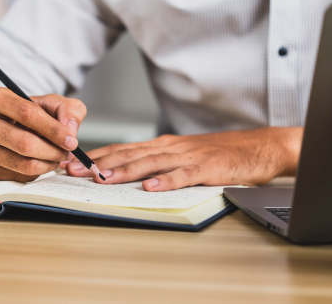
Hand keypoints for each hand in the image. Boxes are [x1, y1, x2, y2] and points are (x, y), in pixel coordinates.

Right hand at [0, 89, 86, 181]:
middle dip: (53, 150)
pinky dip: (38, 171)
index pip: (27, 113)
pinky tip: (41, 161)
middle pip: (24, 142)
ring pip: (23, 163)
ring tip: (57, 156)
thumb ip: (68, 109)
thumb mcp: (49, 103)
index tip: (71, 140)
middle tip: (66, 152)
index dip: (53, 129)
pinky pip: (20, 176)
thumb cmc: (27, 114)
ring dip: (48, 163)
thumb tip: (70, 131)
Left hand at [64, 127, 302, 190]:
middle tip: (75, 170)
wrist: (258, 147)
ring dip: (125, 171)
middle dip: (99, 163)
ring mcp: (188, 156)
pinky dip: (166, 181)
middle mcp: (171, 147)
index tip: (73, 162)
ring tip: (104, 178)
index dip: (97, 156)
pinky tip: (151, 187)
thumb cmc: (219, 153)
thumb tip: (128, 173)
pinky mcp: (207, 168)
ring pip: (151, 162)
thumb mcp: (183, 154)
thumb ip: (158, 161)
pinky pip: (184, 175)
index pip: (123, 148)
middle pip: (130, 154)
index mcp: (163, 144)